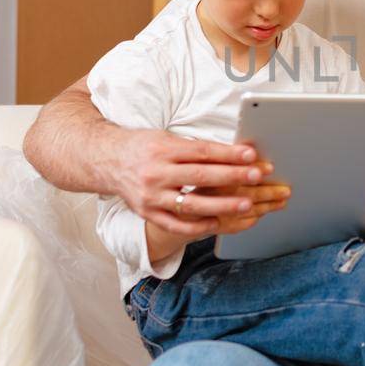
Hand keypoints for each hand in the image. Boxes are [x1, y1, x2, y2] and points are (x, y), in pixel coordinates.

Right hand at [114, 130, 274, 238]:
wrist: (106, 161)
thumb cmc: (143, 147)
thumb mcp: (166, 139)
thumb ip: (194, 148)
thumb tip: (231, 153)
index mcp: (163, 150)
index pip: (202, 152)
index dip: (228, 154)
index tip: (251, 155)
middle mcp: (156, 173)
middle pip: (200, 177)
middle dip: (232, 177)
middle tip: (257, 176)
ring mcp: (151, 196)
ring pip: (191, 204)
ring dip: (221, 206)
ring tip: (246, 204)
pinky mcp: (147, 212)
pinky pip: (175, 224)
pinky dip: (196, 226)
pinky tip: (216, 223)